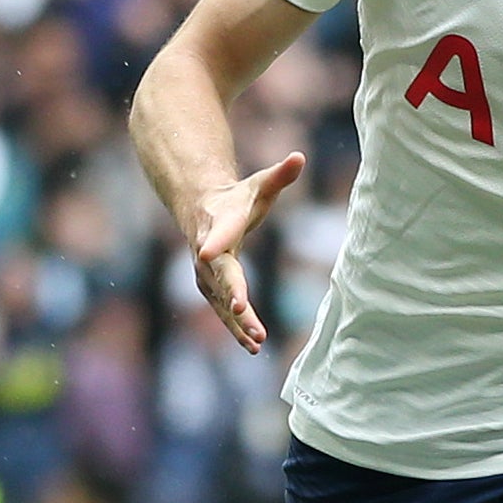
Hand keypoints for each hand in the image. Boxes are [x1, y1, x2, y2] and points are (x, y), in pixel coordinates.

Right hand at [186, 153, 305, 352]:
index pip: (218, 234)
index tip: (207, 254)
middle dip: (231, 294)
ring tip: (257, 342)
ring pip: (220, 300)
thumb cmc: (237, 199)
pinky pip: (223, 311)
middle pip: (220, 275)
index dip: (214, 243)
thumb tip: (300, 156)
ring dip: (237, 322)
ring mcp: (205, 273)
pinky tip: (254, 346)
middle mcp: (207, 252)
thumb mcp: (259, 186)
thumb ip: (279, 175)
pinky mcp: (210, 288)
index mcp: (219, 224)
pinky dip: (236, 328)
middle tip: (243, 312)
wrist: (201, 210)